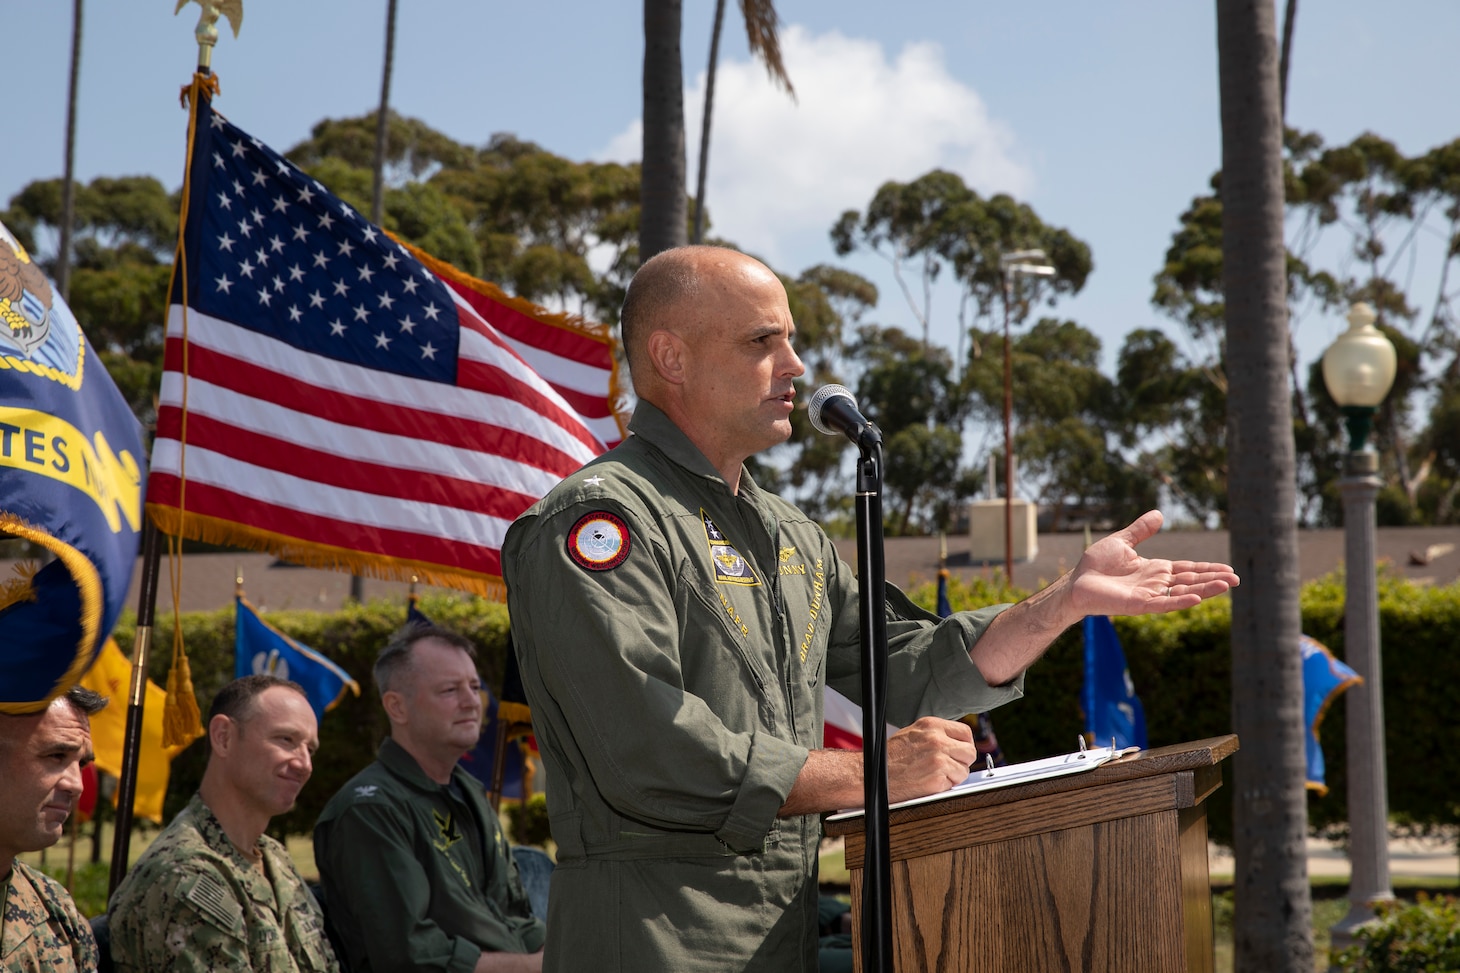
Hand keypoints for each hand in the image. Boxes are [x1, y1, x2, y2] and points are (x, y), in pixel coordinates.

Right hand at [886, 717, 979, 802]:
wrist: (870, 774)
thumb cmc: (888, 757)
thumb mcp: (913, 733)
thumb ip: (936, 735)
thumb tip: (957, 743)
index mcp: (931, 725)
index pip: (965, 732)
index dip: (964, 744)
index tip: (958, 752)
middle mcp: (937, 740)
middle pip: (970, 751)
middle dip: (962, 761)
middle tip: (949, 767)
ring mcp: (938, 760)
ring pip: (964, 770)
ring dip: (954, 776)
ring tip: (934, 774)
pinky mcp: (937, 779)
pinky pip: (953, 784)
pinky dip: (944, 786)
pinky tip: (928, 782)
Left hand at [1067, 510, 1239, 617]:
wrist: (1075, 582)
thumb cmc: (1096, 565)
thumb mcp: (1122, 542)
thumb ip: (1140, 530)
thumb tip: (1159, 514)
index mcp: (1155, 569)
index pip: (1187, 569)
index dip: (1207, 569)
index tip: (1228, 569)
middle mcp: (1156, 583)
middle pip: (1191, 581)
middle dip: (1213, 580)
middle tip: (1237, 579)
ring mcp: (1148, 595)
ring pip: (1182, 592)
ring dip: (1204, 590)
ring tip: (1226, 585)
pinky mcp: (1138, 604)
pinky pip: (1162, 604)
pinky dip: (1179, 601)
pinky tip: (1196, 598)